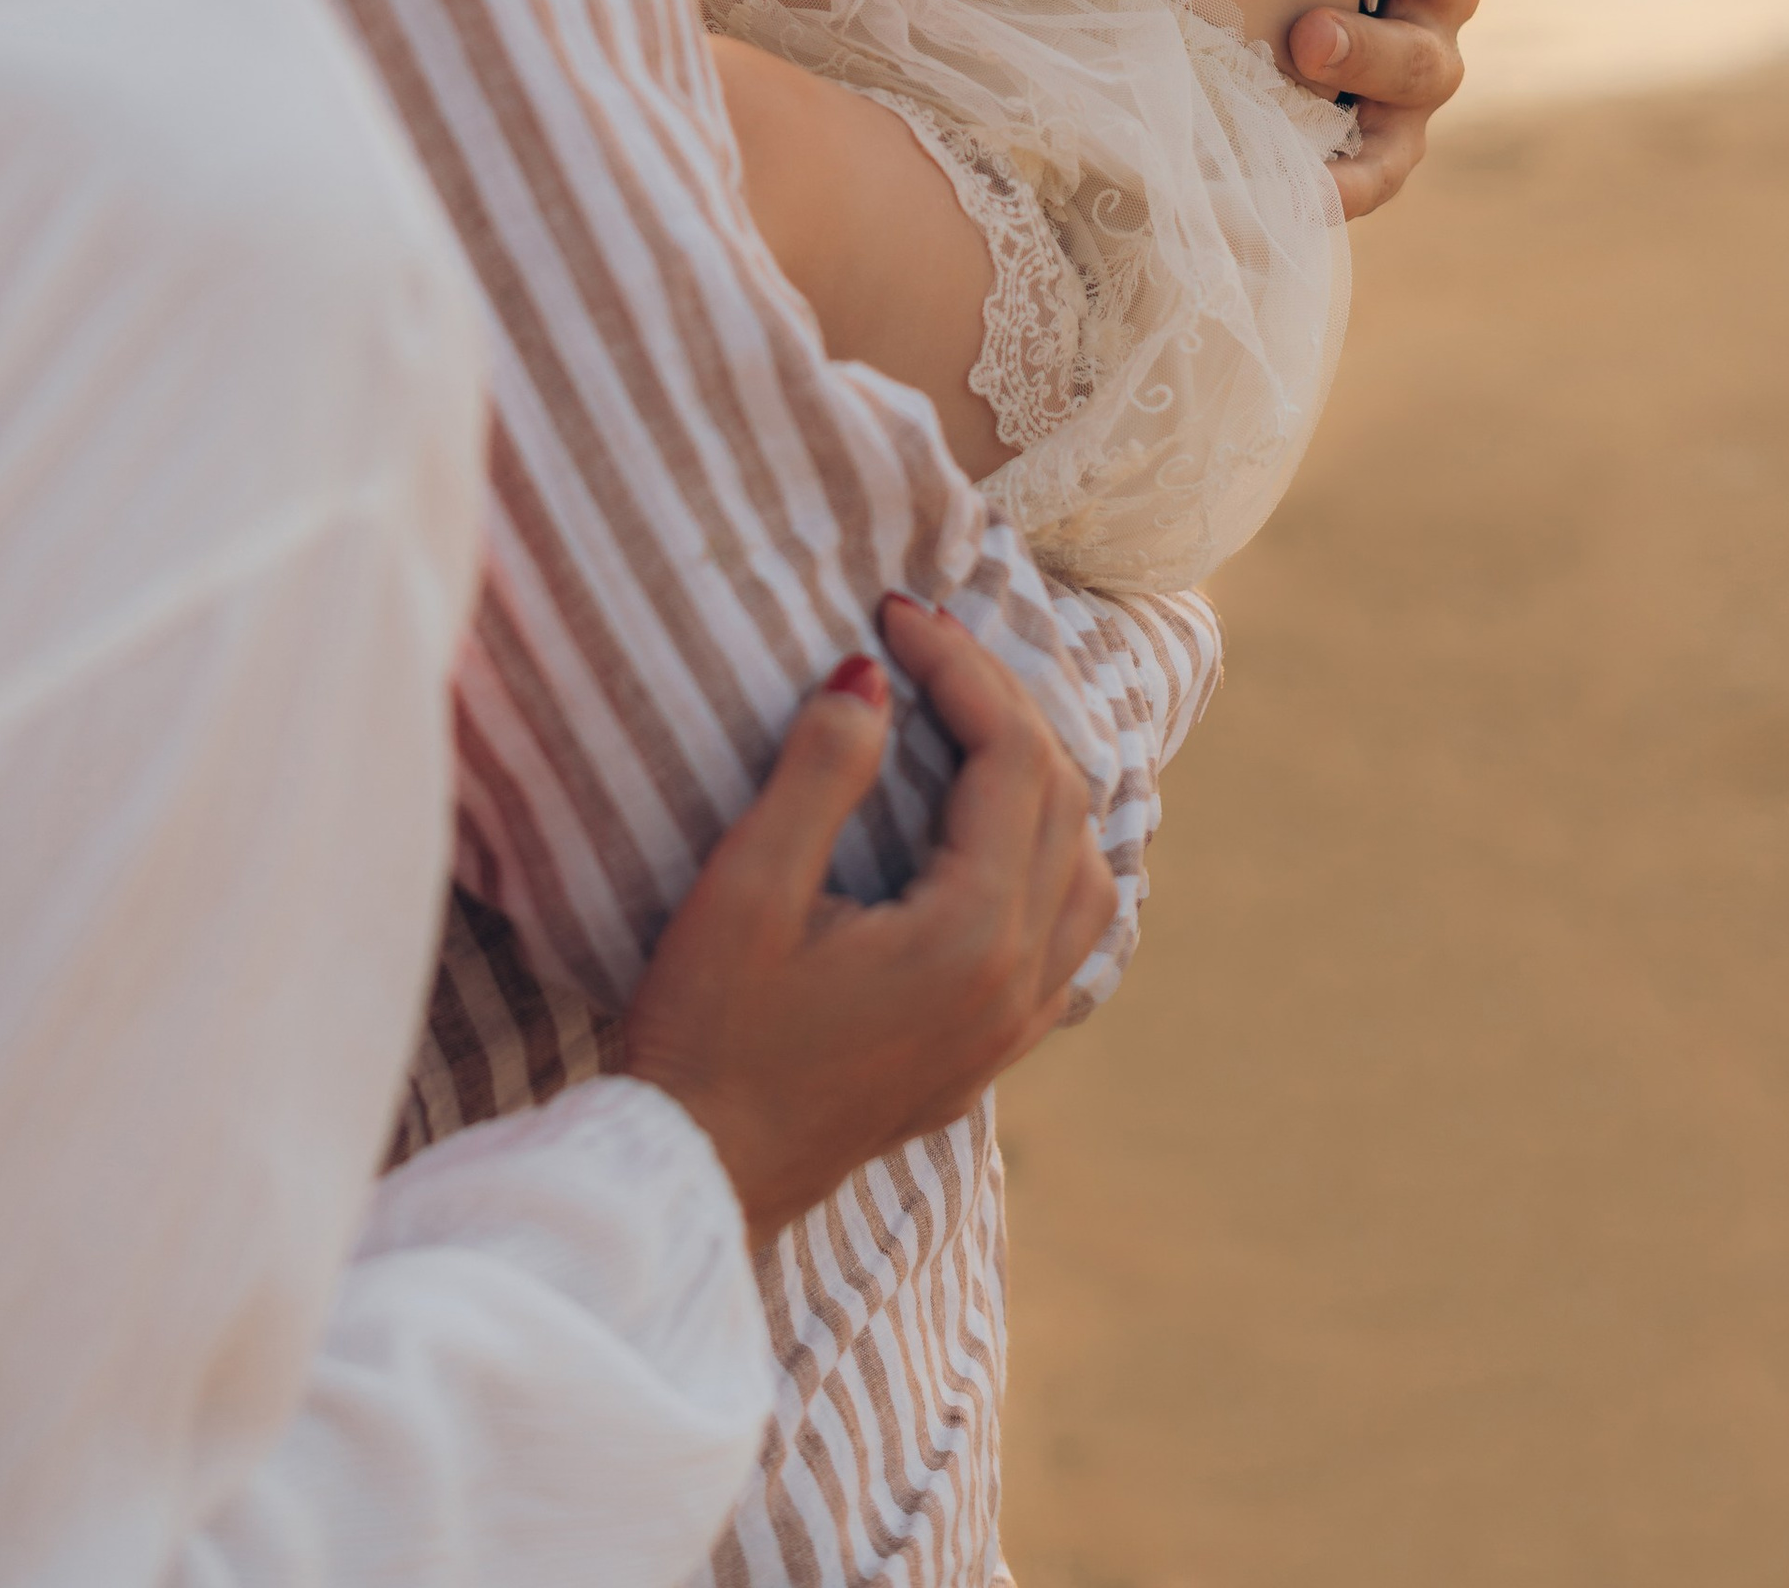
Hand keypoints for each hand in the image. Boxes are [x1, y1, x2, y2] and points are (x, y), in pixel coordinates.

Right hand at [622, 594, 1113, 1240]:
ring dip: (1041, 775)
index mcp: (970, 937)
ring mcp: (1012, 1026)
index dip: (960, 667)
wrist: (703, 1176)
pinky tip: (999, 832)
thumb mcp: (747, 890)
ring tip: (969, 716)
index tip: (894, 611)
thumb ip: (820, 773)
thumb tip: (870, 676)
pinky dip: (1051, 854)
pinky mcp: (990, 1053)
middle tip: (924, 640)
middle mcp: (1017, 982)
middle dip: (999, 701)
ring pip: (1085, 868)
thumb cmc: (707, 1033)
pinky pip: (1069, 933)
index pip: (1009, 757)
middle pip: (1060, 799)